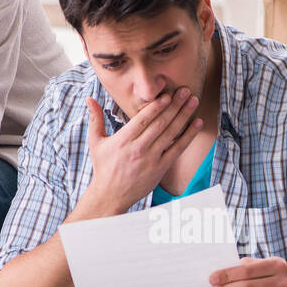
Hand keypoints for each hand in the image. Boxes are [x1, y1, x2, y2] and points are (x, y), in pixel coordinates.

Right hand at [84, 87, 202, 212]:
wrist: (111, 196)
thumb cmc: (103, 167)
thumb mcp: (95, 142)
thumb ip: (95, 118)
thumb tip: (89, 98)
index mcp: (123, 140)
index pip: (143, 120)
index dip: (156, 107)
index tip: (167, 94)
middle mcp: (139, 149)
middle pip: (160, 124)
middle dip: (174, 106)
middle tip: (185, 91)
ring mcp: (151, 159)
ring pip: (170, 134)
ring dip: (184, 116)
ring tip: (193, 101)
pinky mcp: (161, 168)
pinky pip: (177, 149)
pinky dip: (188, 136)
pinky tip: (197, 123)